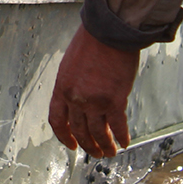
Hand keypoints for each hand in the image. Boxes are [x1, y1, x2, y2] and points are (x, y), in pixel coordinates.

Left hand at [48, 25, 139, 157]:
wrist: (109, 31)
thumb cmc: (92, 42)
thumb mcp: (71, 64)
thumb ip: (72, 85)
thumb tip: (79, 100)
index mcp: (62, 88)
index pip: (57, 120)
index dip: (64, 136)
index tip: (71, 145)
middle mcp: (76, 98)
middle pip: (79, 131)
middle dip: (87, 145)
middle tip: (95, 152)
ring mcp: (95, 101)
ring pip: (98, 133)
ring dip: (105, 146)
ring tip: (110, 153)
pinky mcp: (115, 100)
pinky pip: (118, 126)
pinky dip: (121, 137)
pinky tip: (125, 142)